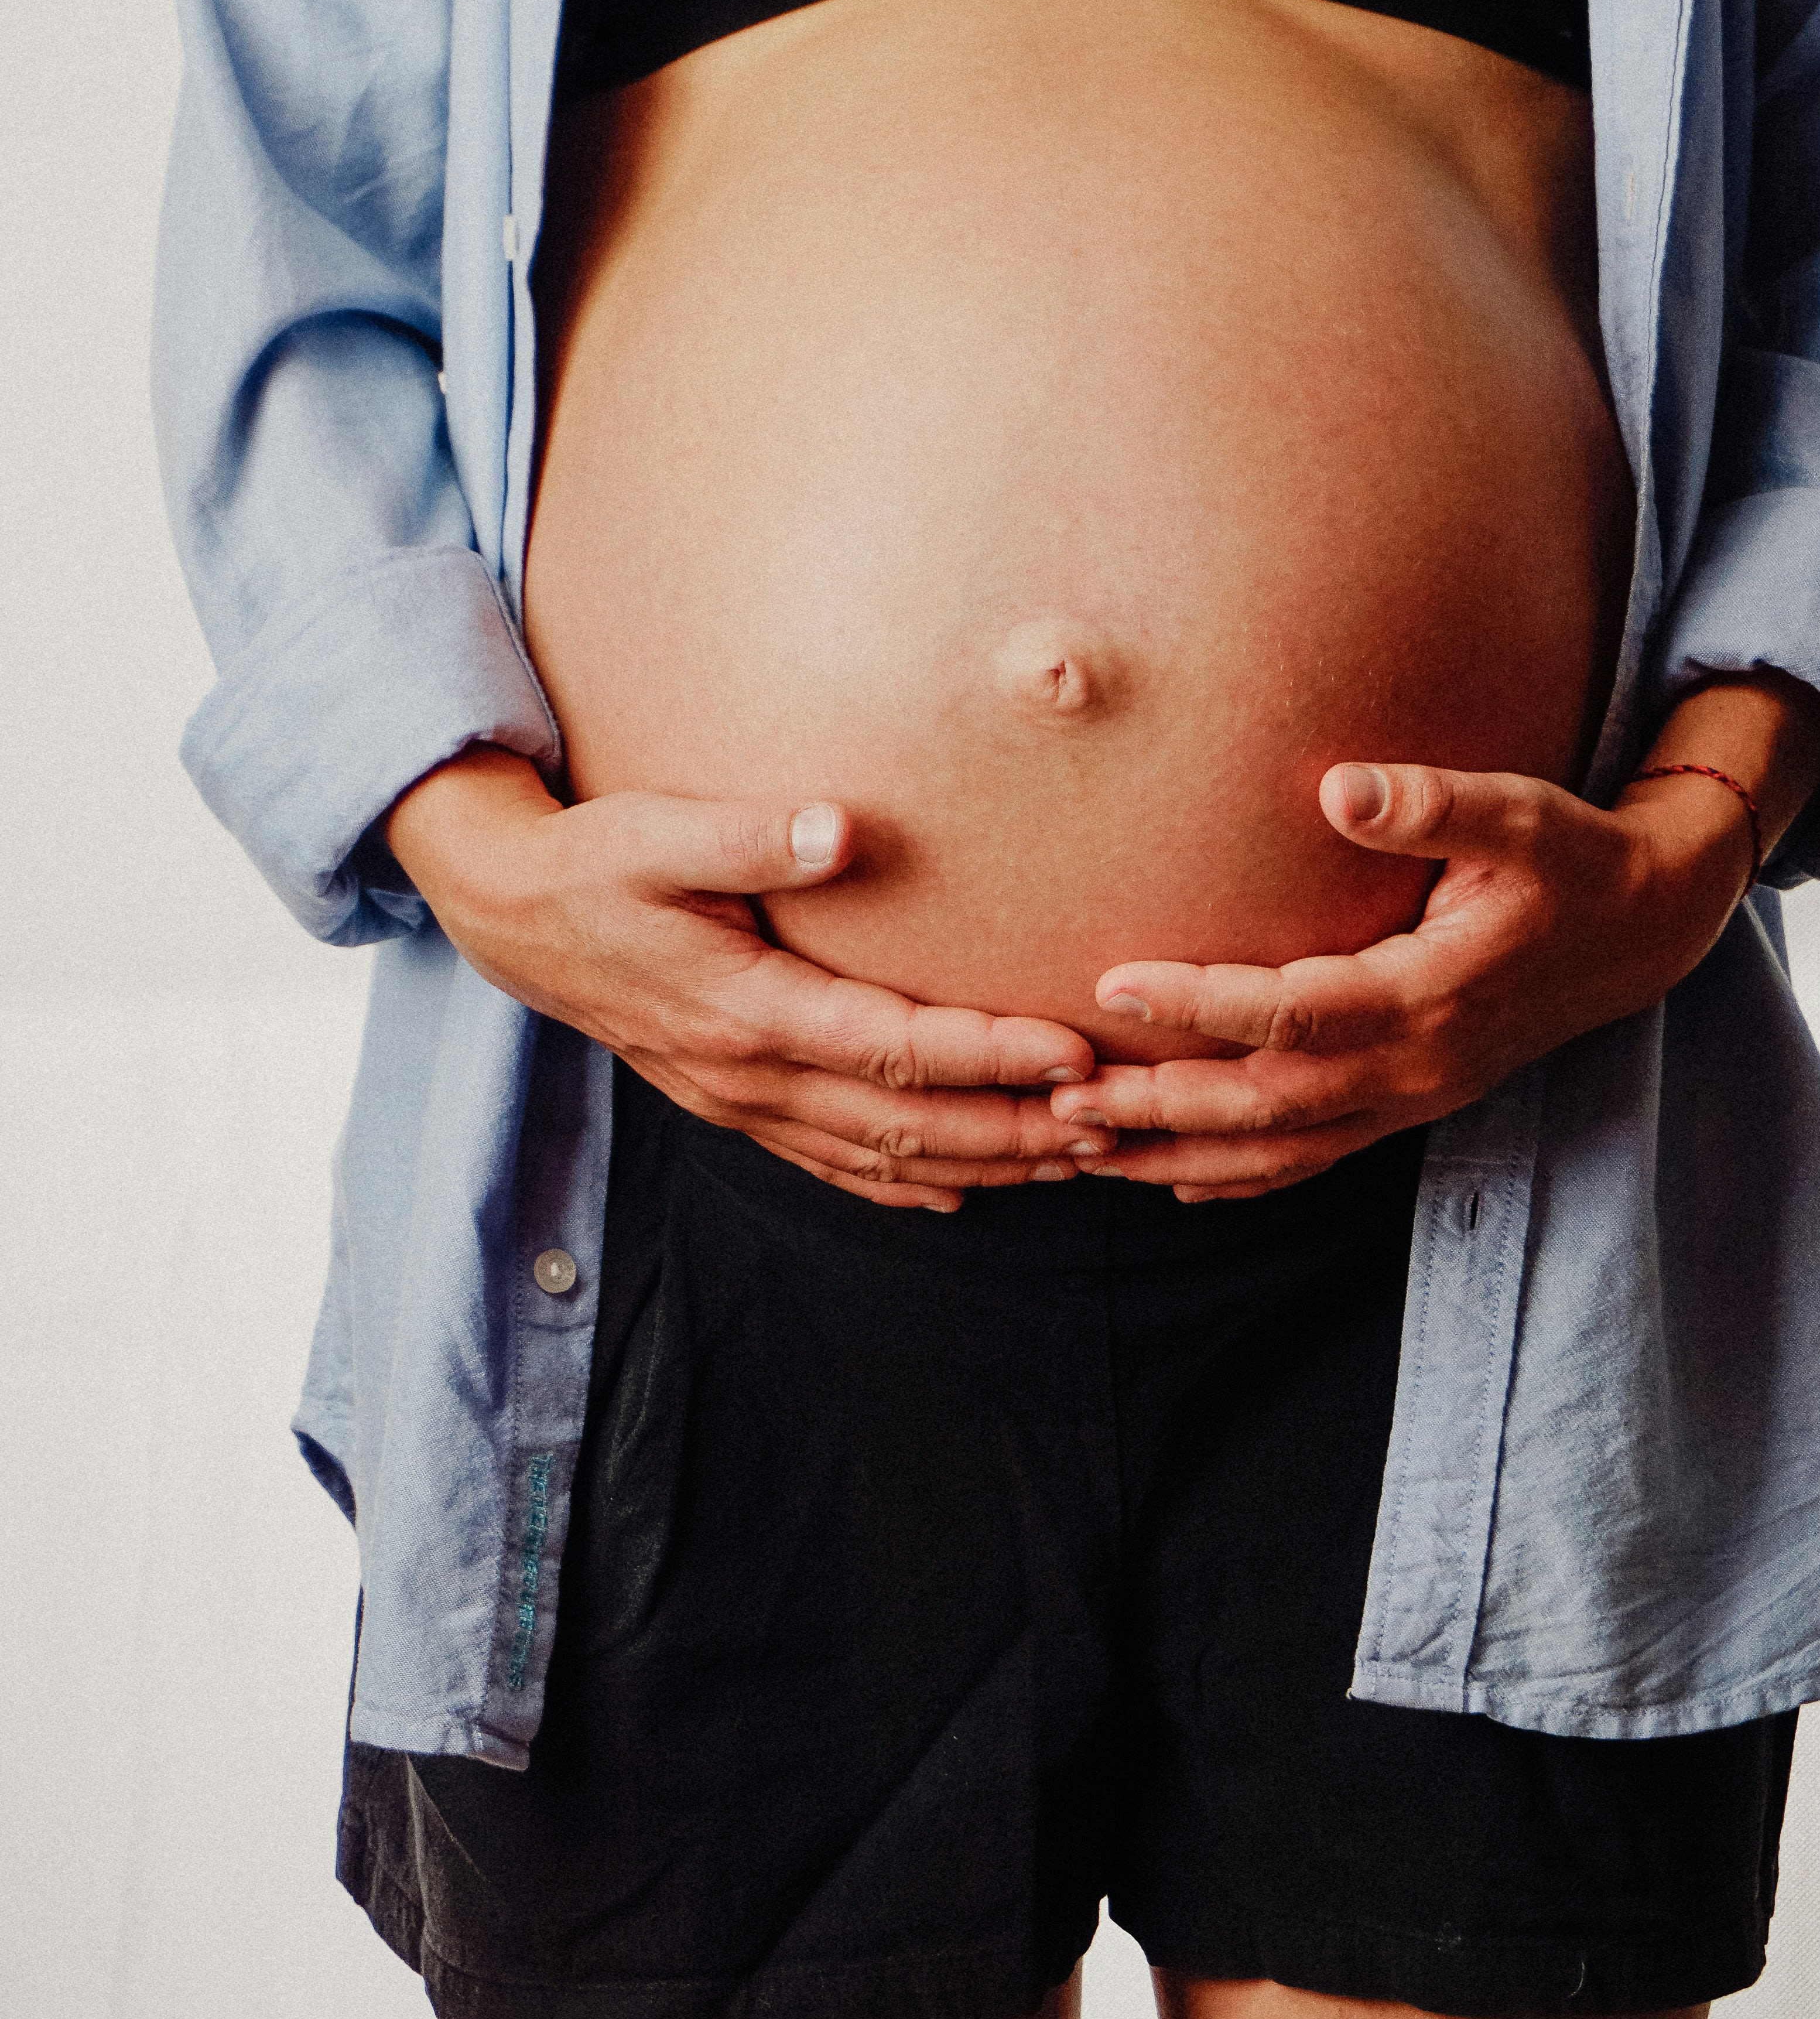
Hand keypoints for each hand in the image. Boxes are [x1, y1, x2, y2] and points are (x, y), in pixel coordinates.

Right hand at [382, 750, 1112, 1210]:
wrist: (510, 918)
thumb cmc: (594, 862)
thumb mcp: (657, 832)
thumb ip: (750, 836)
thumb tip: (839, 827)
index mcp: (744, 1008)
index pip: (892, 1047)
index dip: (988, 1055)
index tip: (1072, 1052)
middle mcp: (748, 1074)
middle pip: (905, 1125)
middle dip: (1014, 1130)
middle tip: (1110, 1124)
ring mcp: (739, 1101)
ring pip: (879, 1158)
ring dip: (980, 1164)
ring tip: (1069, 1161)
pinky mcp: (734, 1105)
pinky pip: (831, 1164)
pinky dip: (904, 1185)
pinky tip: (963, 1191)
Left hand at [1045, 759, 1758, 1200]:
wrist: (1643, 931)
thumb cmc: (1571, 859)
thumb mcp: (1522, 815)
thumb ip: (1434, 804)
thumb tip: (1338, 786)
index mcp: (1428, 996)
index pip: (1292, 1012)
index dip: (1201, 1005)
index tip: (1111, 986)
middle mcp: (1415, 1067)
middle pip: (1267, 1106)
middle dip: (1159, 1108)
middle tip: (1057, 1098)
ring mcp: (1412, 1100)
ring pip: (1279, 1152)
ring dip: (1178, 1157)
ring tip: (1080, 1150)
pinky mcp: (1409, 1107)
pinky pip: (1312, 1161)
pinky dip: (1238, 1179)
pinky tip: (1171, 1182)